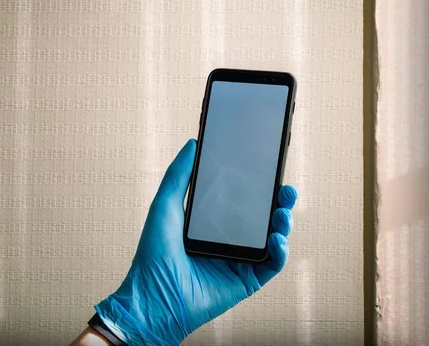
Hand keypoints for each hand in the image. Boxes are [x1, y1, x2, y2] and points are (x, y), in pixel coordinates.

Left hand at [95, 139, 297, 344]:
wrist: (154, 297)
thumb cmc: (154, 253)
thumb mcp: (165, 206)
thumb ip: (179, 175)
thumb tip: (193, 144)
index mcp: (211, 222)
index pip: (241, 200)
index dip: (258, 186)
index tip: (269, 169)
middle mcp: (228, 240)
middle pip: (262, 217)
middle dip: (278, 202)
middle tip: (286, 189)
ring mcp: (238, 260)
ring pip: (272, 239)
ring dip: (283, 223)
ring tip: (282, 212)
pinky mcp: (246, 281)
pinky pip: (271, 265)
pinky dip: (280, 251)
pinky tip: (277, 239)